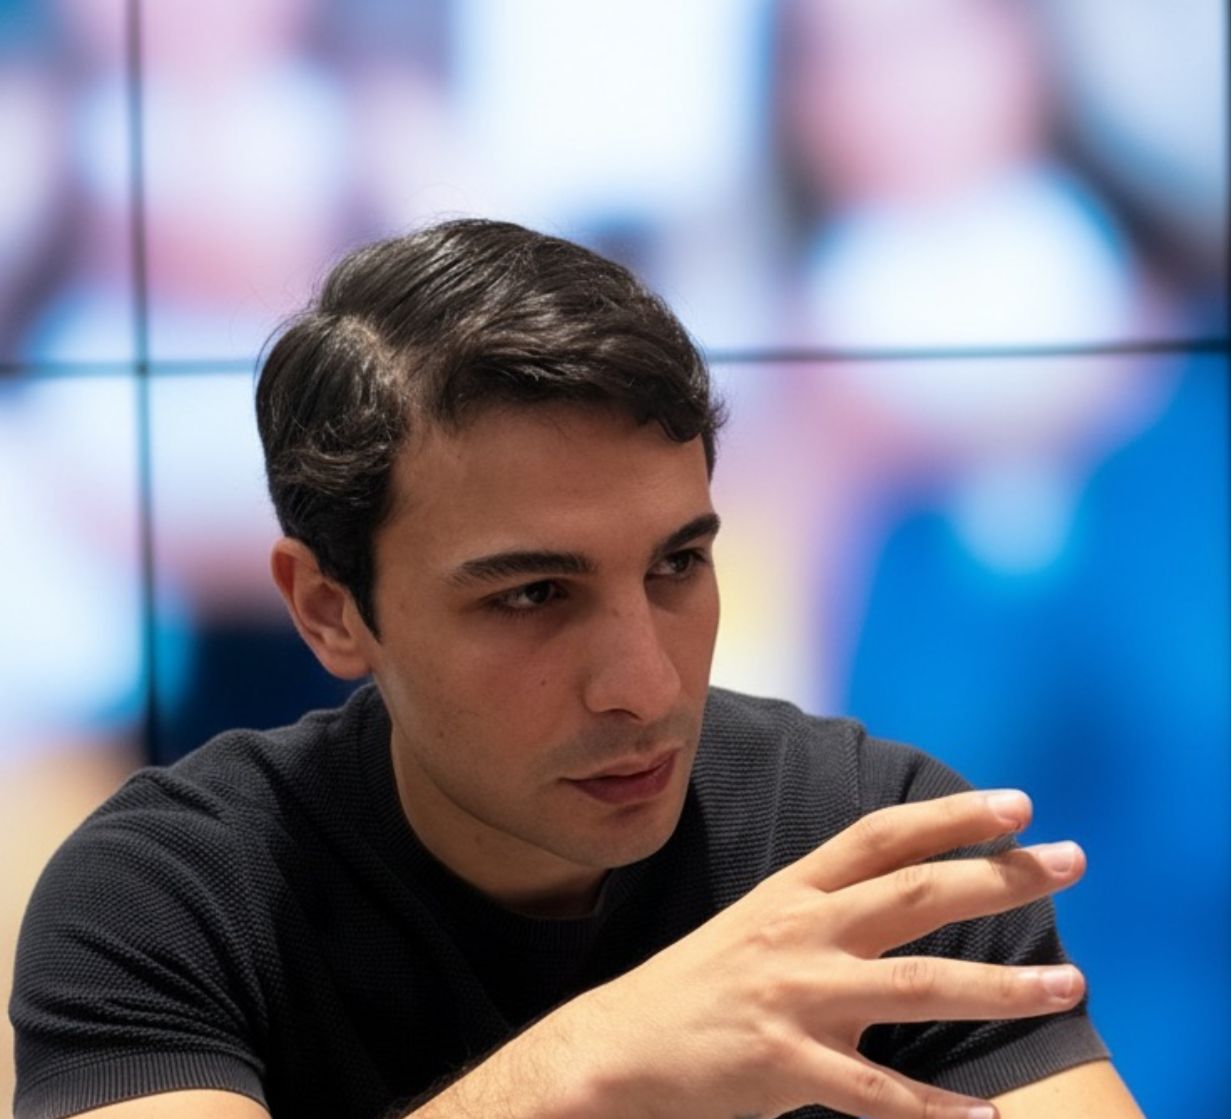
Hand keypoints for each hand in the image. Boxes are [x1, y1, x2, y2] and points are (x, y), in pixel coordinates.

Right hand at [551, 789, 1083, 1118]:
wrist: (618, 1045)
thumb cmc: (699, 983)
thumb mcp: (759, 921)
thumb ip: (826, 904)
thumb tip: (903, 885)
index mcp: (792, 891)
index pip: (881, 836)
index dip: (950, 816)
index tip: (1017, 802)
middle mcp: (798, 931)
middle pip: (914, 893)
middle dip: (999, 875)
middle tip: (1071, 860)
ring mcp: (793, 996)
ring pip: (916, 985)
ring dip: (1001, 987)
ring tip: (1069, 984)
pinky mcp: (785, 1064)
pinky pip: (877, 1090)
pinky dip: (935, 1108)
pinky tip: (987, 1116)